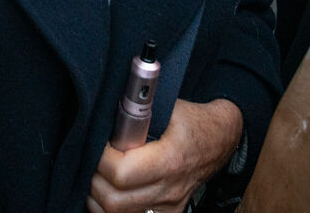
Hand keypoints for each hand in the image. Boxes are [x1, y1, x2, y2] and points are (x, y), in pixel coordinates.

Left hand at [86, 98, 242, 212]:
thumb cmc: (191, 121)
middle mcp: (169, 189)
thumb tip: (106, 108)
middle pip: (115, 201)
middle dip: (94, 181)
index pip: (121, 173)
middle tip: (91, 162)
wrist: (219, 140)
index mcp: (169, 160)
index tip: (97, 144)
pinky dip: (112, 208)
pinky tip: (107, 192)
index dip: (101, 159)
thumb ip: (137, 110)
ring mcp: (169, 206)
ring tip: (95, 177)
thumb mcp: (168, 107)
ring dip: (98, 198)